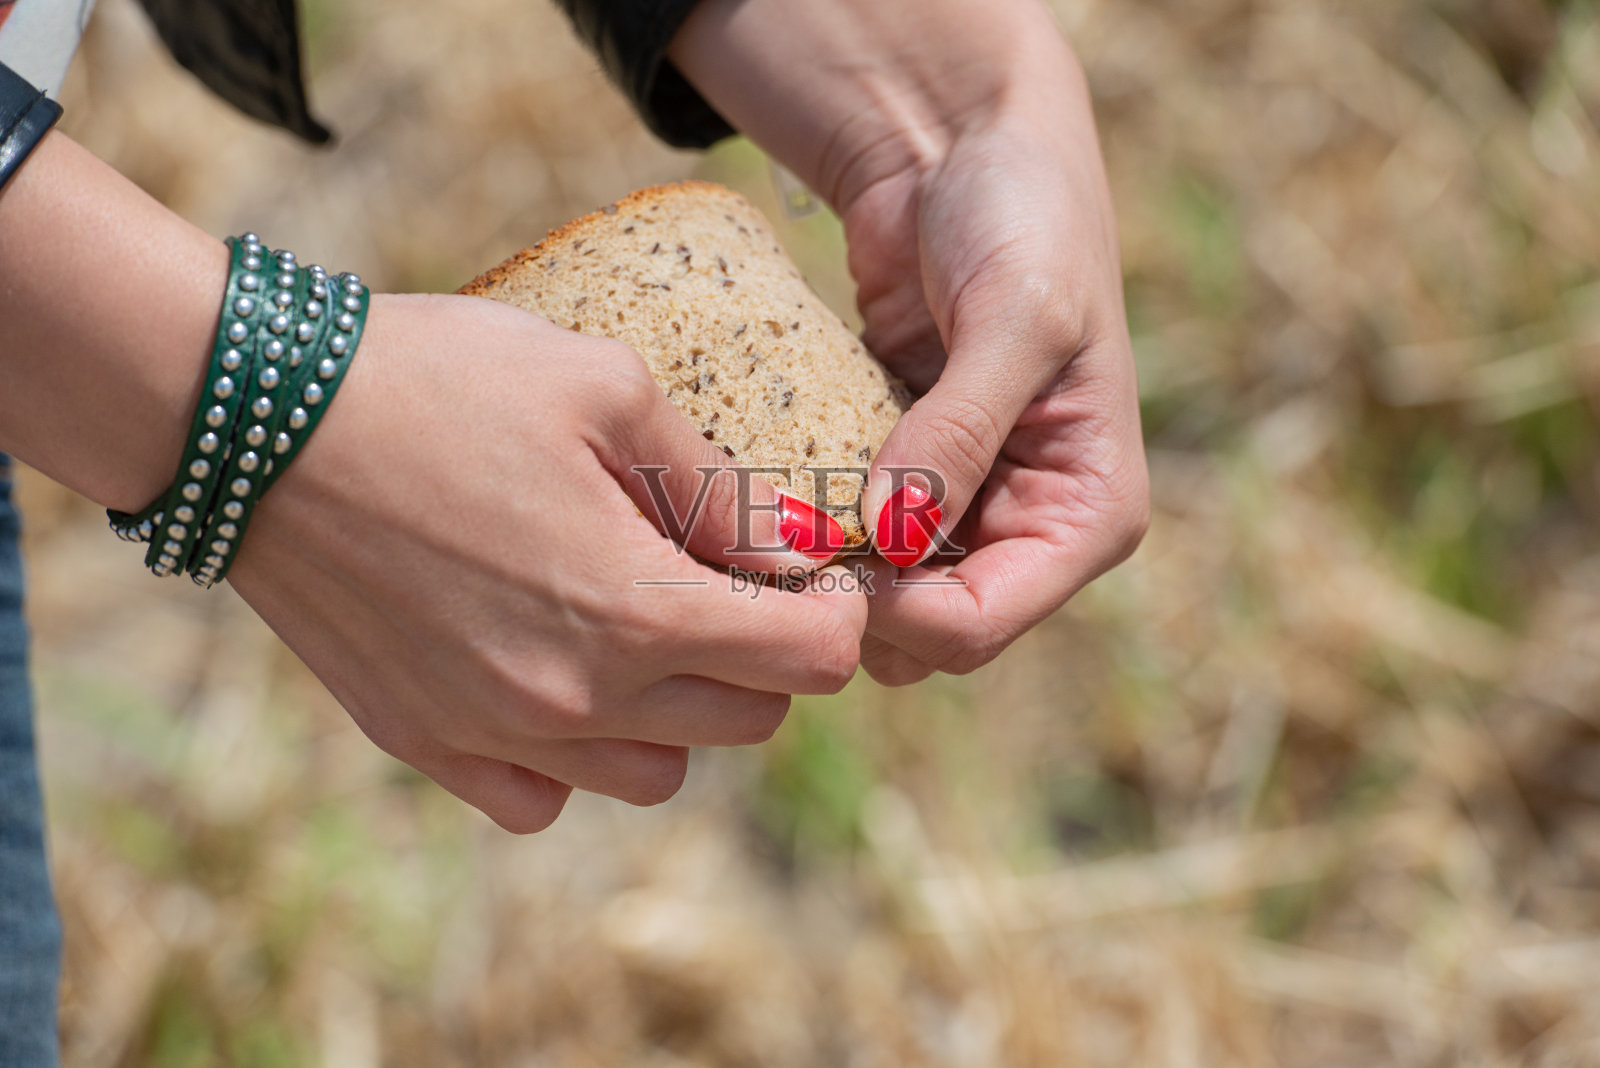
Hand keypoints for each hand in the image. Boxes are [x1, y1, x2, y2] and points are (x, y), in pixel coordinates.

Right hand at [229, 294, 867, 830]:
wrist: (255, 417)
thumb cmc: (439, 379)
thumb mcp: (607, 386)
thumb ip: (718, 483)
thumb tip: (793, 548)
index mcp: (636, 608)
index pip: (812, 663)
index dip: (835, 613)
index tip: (812, 573)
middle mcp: (575, 697)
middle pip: (747, 720)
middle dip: (764, 653)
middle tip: (726, 581)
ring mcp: (495, 733)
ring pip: (658, 773)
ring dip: (678, 710)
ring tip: (638, 623)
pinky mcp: (424, 742)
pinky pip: (543, 799)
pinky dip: (574, 754)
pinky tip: (554, 671)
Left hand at [672, 0, 1148, 683]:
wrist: (965, 143)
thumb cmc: (1025, 217)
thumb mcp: (1017, 319)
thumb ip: (958, 435)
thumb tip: (890, 539)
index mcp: (1087, 512)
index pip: (986, 623)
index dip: (901, 616)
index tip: (826, 560)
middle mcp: (1027, 526)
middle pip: (928, 632)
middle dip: (858, 603)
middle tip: (784, 544)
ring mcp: (959, 505)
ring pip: (880, 597)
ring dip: (827, 571)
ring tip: (771, 517)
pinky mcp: (899, 472)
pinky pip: (847, 536)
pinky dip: (809, 526)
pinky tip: (771, 488)